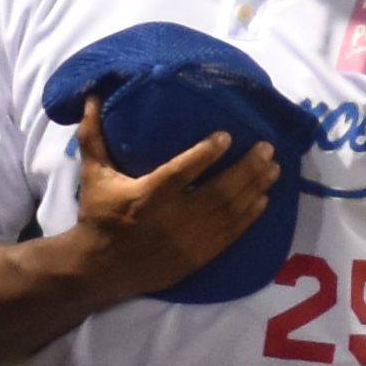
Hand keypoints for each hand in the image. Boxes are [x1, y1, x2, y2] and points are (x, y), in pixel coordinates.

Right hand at [64, 85, 285, 297]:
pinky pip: (230, 235)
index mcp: (148, 194)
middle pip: (218, 191)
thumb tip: (91, 97)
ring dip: (254, 189)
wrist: (101, 268)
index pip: (181, 171)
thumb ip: (94, 136)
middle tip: (267, 149)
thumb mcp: (94, 175)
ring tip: (273, 169)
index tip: (227, 136)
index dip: (206, 154)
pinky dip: (249, 217)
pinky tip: (264, 200)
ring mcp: (188, 240)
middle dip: (246, 169)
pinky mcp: (198, 257)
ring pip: (229, 212)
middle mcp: (173, 217)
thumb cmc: (99, 215)